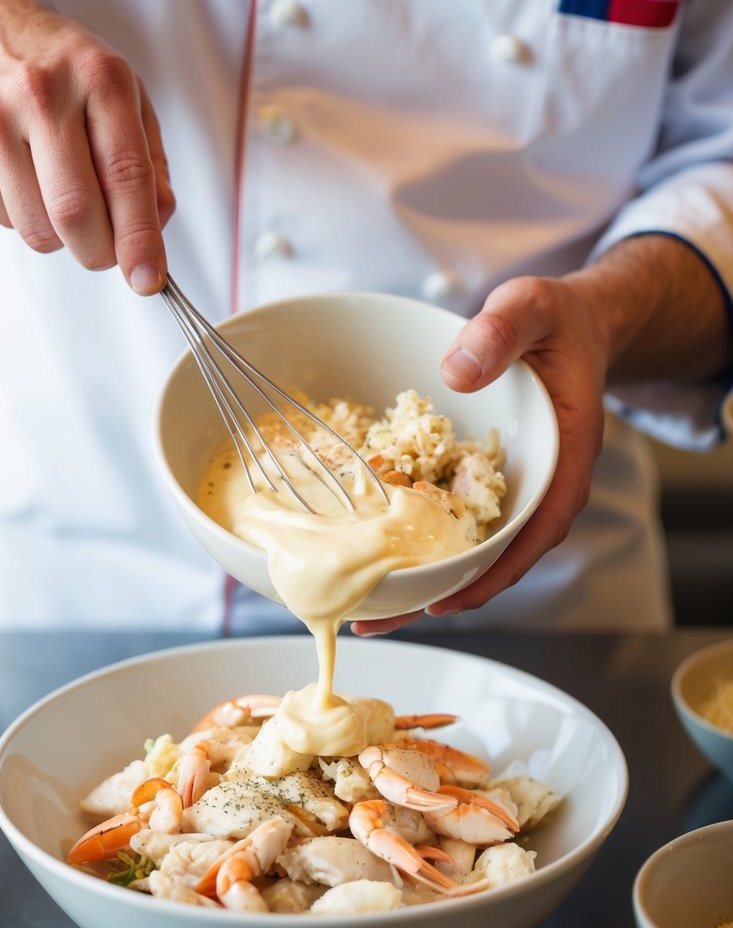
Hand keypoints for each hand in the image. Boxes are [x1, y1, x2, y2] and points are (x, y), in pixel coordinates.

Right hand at [0, 0, 173, 292]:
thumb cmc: (64, 71)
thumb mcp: (124, 95)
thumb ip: (150, 162)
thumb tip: (155, 227)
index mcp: (100, 79)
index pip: (126, 174)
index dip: (140, 237)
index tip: (150, 278)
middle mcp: (43, 95)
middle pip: (76, 212)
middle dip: (101, 252)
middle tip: (108, 253)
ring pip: (39, 229)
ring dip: (63, 238)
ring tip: (63, 196)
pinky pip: (6, 222)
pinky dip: (28, 218)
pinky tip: (27, 179)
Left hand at [352, 274, 607, 633]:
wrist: (566, 326)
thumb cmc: (554, 321)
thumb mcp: (532, 307)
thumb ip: (500, 332)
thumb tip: (457, 373)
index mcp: (564, 456)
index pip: (538, 528)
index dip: (495, 570)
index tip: (448, 599)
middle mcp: (539, 485)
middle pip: (495, 556)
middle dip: (438, 592)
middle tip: (375, 620)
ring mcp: (512, 488)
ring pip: (470, 545)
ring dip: (421, 575)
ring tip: (361, 607)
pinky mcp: (486, 480)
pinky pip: (453, 516)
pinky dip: (417, 537)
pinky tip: (371, 549)